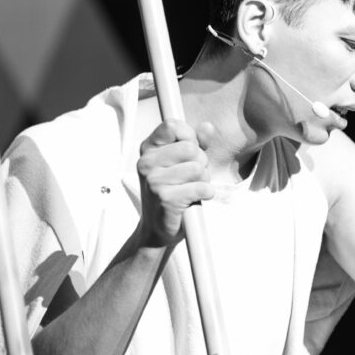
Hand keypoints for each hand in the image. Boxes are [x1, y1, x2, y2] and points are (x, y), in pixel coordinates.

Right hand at [136, 119, 214, 247]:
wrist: (158, 228)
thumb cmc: (173, 190)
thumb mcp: (183, 162)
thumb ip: (197, 142)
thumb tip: (208, 127)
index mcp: (148, 149)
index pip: (172, 126)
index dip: (189, 136)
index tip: (190, 151)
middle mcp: (146, 162)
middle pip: (190, 148)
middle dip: (200, 162)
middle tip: (192, 176)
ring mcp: (154, 181)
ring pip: (198, 168)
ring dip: (203, 180)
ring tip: (191, 188)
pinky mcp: (165, 198)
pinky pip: (201, 187)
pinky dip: (206, 193)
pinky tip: (195, 198)